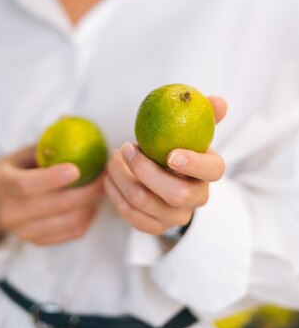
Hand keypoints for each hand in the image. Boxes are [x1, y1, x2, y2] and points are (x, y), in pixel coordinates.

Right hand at [0, 146, 104, 248]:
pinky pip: (69, 234)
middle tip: (104, 175)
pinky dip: (86, 218)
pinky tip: (91, 203)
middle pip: (53, 206)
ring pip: (66, 223)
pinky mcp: (36, 241)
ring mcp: (22, 231)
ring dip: (90, 205)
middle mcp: (9, 212)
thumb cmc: (9, 172)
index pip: (25, 185)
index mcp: (2, 184)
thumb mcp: (19, 154)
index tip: (76, 169)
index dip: (51, 179)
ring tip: (101, 187)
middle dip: (85, 191)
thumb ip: (44, 143)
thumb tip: (67, 119)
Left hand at [104, 96, 226, 235]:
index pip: (213, 171)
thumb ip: (206, 114)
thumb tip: (217, 100)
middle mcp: (197, 198)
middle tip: (125, 148)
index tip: (170, 153)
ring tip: (113, 158)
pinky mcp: (155, 227)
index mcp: (210, 172)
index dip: (194, 164)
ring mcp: (176, 216)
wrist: (169, 180)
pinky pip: (131, 215)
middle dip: (145, 170)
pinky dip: (115, 194)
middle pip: (176, 194)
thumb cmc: (180, 147)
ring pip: (145, 202)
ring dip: (122, 177)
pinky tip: (109, 178)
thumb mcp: (194, 130)